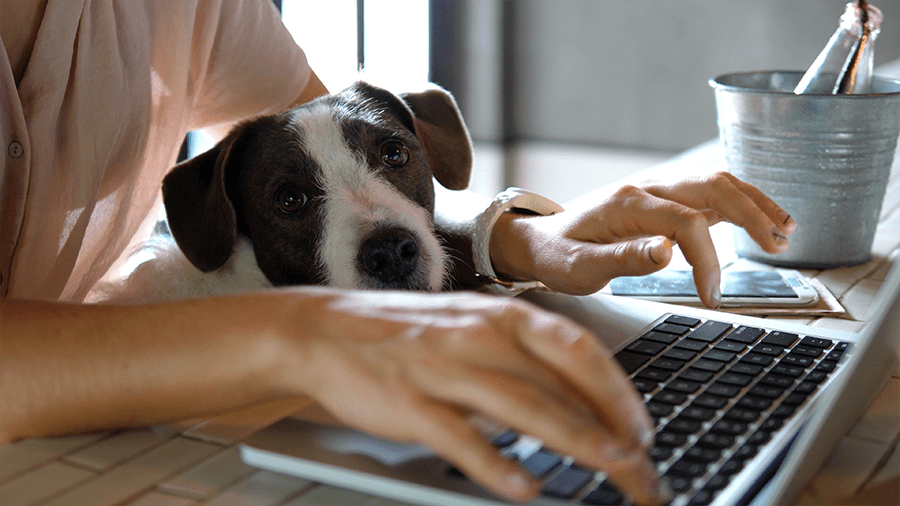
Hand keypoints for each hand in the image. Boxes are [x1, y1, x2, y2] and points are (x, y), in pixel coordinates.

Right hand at [276, 289, 669, 504]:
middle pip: (561, 383)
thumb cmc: (408, 333)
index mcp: (501, 316)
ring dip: (574, 439)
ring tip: (610, 468)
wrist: (325, 330)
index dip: (618, 391)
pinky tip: (524, 487)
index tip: (642, 429)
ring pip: (523, 405)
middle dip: (611, 426)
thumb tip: (581, 401)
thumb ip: (523, 360)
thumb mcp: (472, 330)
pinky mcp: (409, 401)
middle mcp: (480, 336)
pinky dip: (495, 463)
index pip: (578, 350)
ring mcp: (443, 367)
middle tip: (642, 467)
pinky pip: (460, 435)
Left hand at [490, 172, 795, 307]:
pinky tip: (762, 221)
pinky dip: (739, 203)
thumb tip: (666, 252)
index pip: (685, 222)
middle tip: (778, 246)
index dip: (707, 259)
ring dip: (753, 202)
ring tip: (785, 231)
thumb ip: (622, 259)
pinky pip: (708, 193)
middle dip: (751, 213)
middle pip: (712, 186)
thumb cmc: (556, 255)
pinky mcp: (662, 201)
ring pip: (716, 183)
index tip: (710, 294)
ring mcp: (656, 191)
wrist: (539, 240)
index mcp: (628, 205)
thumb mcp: (578, 268)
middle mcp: (647, 189)